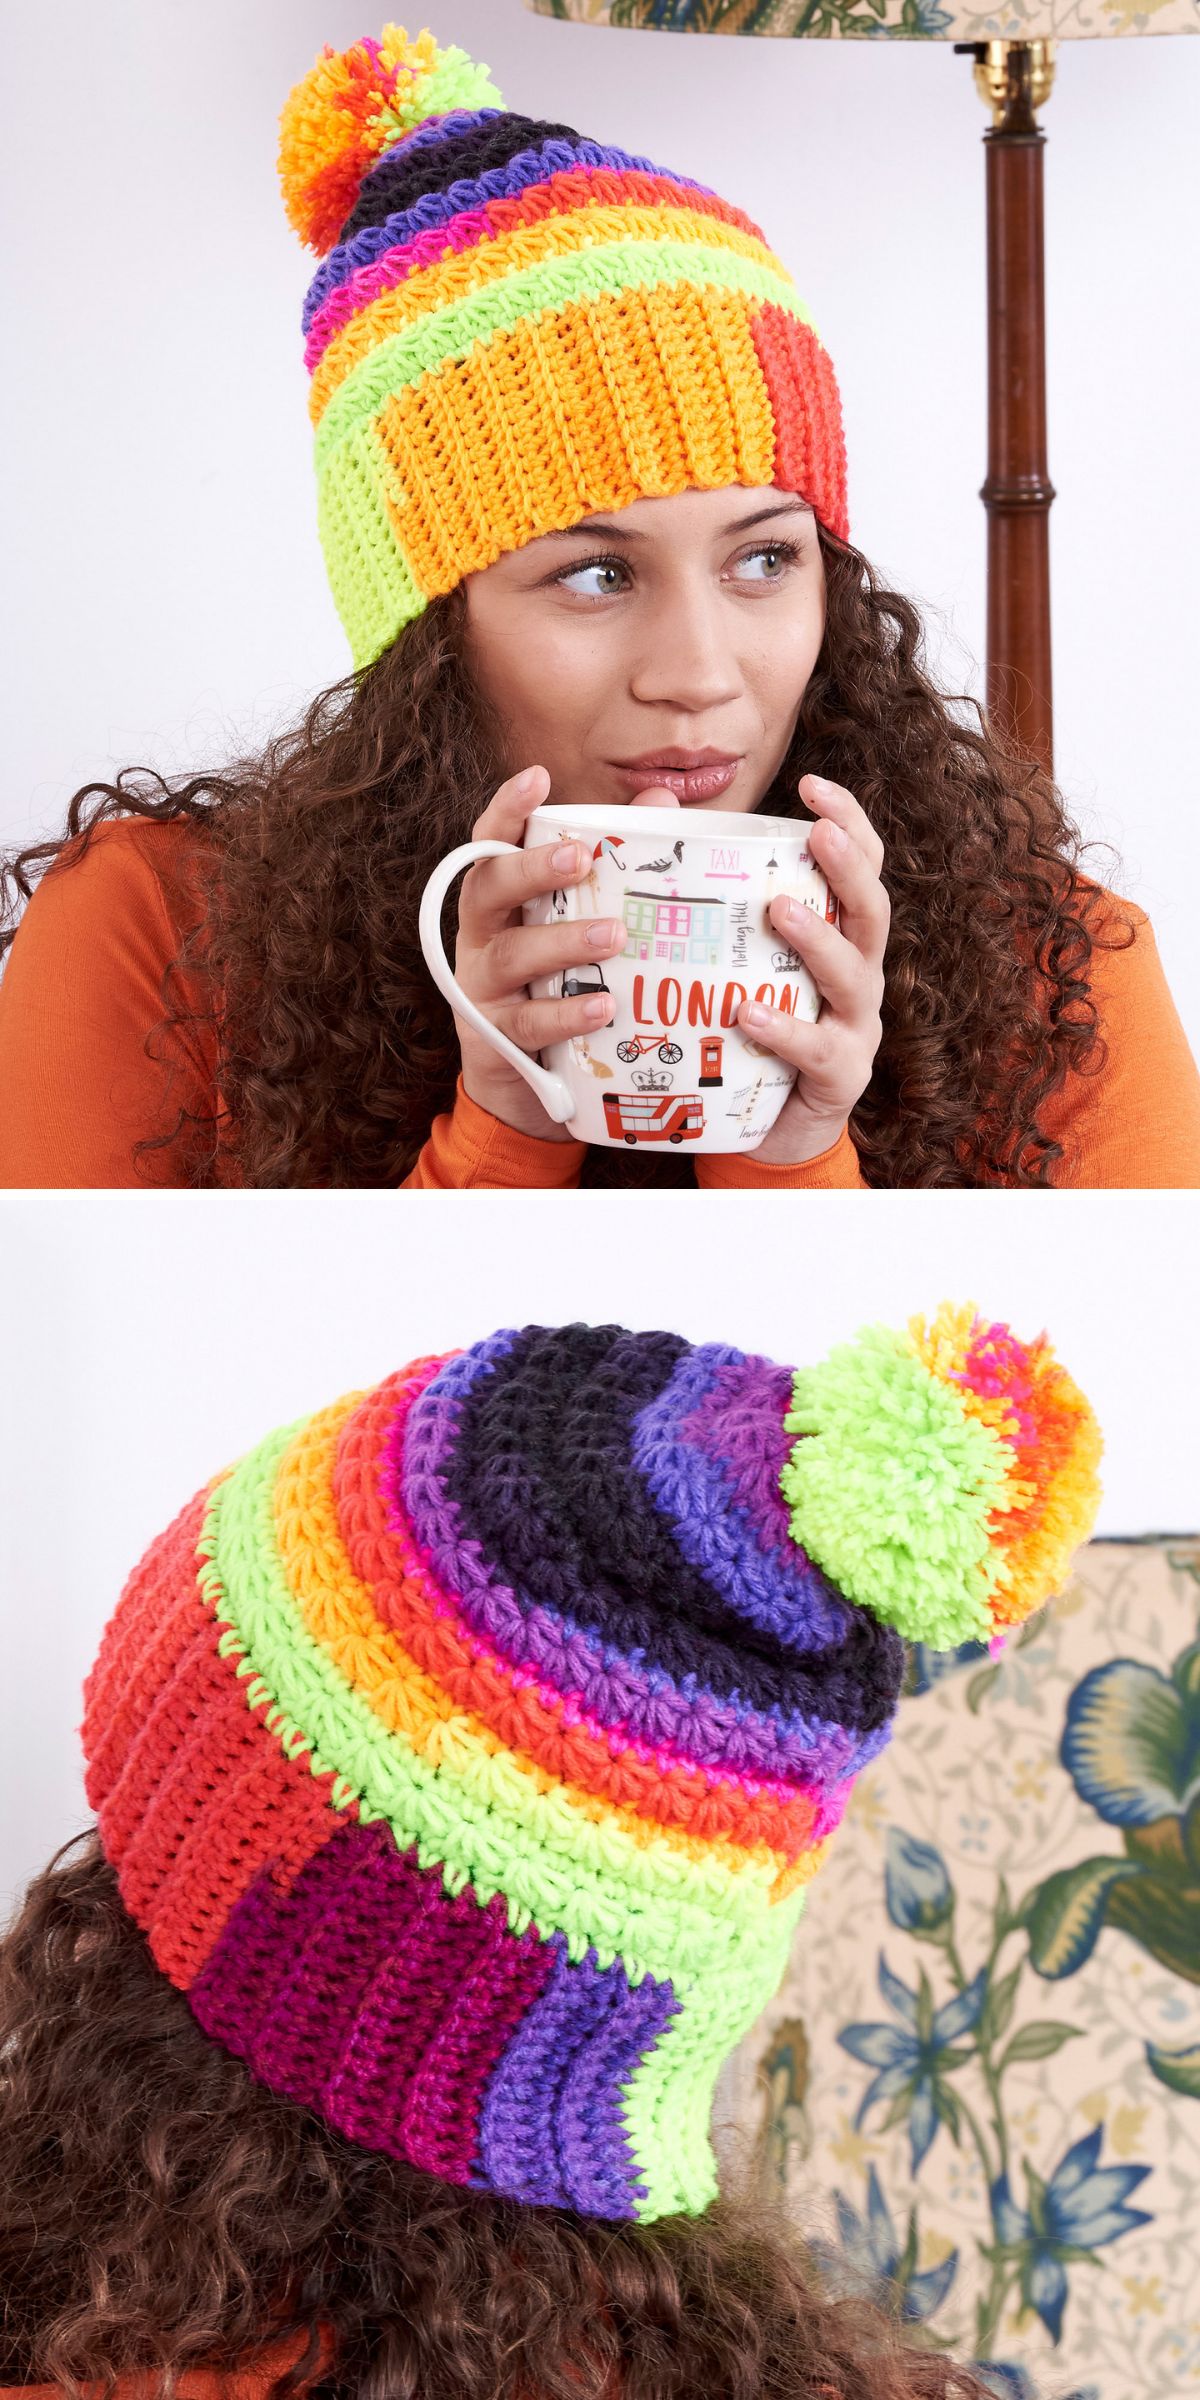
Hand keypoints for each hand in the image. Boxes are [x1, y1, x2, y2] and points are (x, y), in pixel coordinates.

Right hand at [450, 764, 681, 1141]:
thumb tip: (663, 800)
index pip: (493, 844)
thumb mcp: (581, 927)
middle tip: (579, 857)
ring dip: (562, 942)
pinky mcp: (496, 1039)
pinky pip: (528, 1023)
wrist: (527, 1087)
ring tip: (613, 936)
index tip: (537, 777)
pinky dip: (565, 1014)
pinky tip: (602, 1006)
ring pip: (512, 956)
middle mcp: (481, 937)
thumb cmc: (559, 986)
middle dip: (531, 870)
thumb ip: (616, 865)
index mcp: (500, 901)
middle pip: (489, 890)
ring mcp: (482, 988)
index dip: (508, 810)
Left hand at [738, 774, 887, 1164]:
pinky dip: (783, 1029)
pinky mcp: (839, 1078)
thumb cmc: (747, 1034)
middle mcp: (859, 976)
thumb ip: (706, 898)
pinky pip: (816, 1048)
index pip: (862, 868)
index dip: (849, 822)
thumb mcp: (734, 964)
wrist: (769, 1132)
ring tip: (780, 911)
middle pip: (872, 911)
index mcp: (840, 939)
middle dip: (849, 868)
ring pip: (852, 975)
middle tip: (817, 833)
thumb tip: (655, 809)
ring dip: (818, 939)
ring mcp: (855, 1028)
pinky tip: (747, 1014)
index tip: (813, 784)